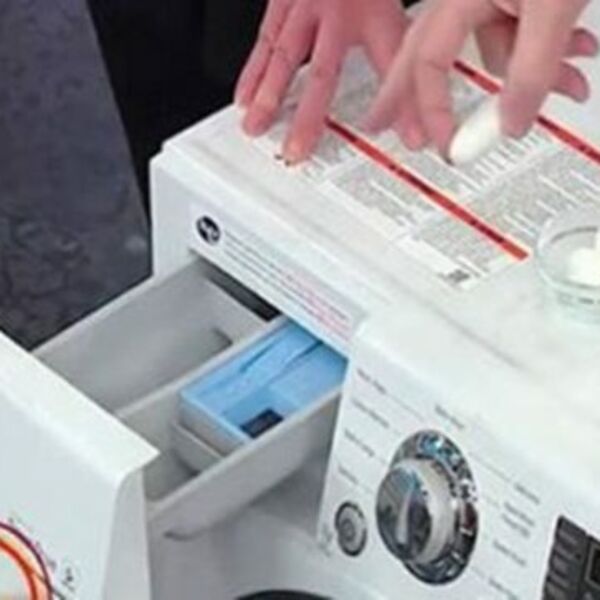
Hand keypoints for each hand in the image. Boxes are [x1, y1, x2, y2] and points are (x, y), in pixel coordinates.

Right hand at [235, 0, 408, 163]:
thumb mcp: (396, 18)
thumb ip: (410, 64)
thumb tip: (421, 112)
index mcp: (372, 14)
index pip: (391, 66)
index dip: (400, 105)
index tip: (408, 138)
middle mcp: (335, 10)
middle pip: (321, 72)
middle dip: (307, 116)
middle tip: (296, 149)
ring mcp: (303, 5)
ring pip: (283, 55)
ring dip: (268, 95)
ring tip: (256, 126)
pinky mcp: (282, 2)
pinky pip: (265, 40)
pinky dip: (252, 71)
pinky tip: (245, 94)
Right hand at [364, 0, 596, 155]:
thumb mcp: (553, 8)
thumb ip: (533, 71)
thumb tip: (511, 124)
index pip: (428, 63)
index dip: (433, 109)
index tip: (447, 144)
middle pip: (429, 57)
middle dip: (419, 97)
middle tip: (380, 122)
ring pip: (496, 55)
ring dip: (531, 78)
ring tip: (570, 81)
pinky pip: (524, 41)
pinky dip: (549, 57)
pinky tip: (577, 53)